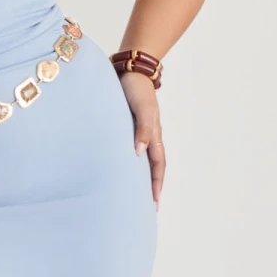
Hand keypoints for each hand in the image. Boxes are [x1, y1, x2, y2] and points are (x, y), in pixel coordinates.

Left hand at [119, 71, 163, 208]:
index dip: (156, 184)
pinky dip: (127, 163)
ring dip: (139, 177)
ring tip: (133, 194)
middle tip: (145, 207)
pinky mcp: (124, 126)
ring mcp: (136, 131)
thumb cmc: (136, 88)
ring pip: (141, 160)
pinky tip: (119, 170)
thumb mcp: (142, 108)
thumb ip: (143, 128)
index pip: (157, 165)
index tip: (153, 202)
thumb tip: (139, 152)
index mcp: (153, 134)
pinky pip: (128, 149)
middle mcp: (146, 136)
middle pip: (151, 167)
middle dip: (150, 187)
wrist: (128, 69)